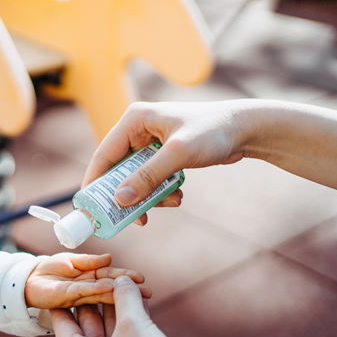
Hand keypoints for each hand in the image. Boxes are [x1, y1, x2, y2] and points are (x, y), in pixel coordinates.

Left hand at [24, 253, 148, 308]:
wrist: (28, 279)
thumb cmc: (50, 270)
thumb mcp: (72, 261)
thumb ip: (89, 261)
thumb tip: (109, 257)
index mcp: (91, 277)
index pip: (111, 276)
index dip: (126, 277)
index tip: (142, 279)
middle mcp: (87, 288)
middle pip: (110, 287)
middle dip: (129, 290)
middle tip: (148, 292)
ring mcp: (78, 295)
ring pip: (100, 293)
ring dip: (117, 292)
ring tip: (135, 292)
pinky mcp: (66, 297)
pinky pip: (82, 292)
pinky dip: (96, 289)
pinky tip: (108, 287)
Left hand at [51, 276, 185, 336]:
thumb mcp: (132, 324)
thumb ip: (124, 297)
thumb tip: (121, 279)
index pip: (62, 317)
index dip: (67, 293)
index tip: (68, 274)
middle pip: (87, 320)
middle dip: (98, 295)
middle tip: (102, 271)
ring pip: (109, 327)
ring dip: (119, 305)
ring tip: (125, 280)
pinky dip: (131, 319)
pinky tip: (141, 299)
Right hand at [83, 100, 252, 225]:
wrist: (247, 129)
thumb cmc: (214, 131)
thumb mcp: (178, 154)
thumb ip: (148, 177)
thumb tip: (121, 199)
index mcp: (134, 120)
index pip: (103, 155)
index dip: (95, 182)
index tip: (90, 208)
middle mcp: (138, 130)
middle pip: (118, 170)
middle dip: (128, 194)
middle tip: (131, 217)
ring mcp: (150, 142)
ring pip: (136, 178)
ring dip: (150, 196)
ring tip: (172, 202)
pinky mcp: (163, 154)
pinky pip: (151, 179)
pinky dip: (161, 191)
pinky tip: (178, 195)